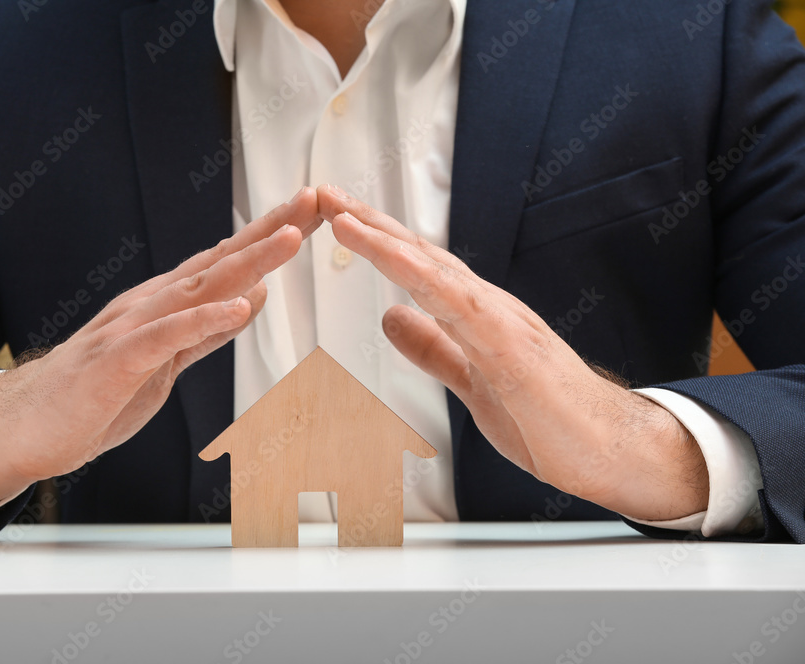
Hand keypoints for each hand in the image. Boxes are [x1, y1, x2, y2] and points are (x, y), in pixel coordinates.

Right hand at [0, 188, 322, 512]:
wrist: (26, 426)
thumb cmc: (97, 394)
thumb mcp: (167, 361)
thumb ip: (205, 331)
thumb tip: (248, 297)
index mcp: (166, 305)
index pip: (228, 263)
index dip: (272, 236)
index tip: (315, 212)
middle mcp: (151, 305)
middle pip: (220, 261)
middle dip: (271, 229)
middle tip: (315, 199)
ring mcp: (132, 329)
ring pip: (198, 288)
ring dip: (246, 261)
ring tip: (290, 238)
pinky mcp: (117, 362)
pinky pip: (165, 338)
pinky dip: (203, 320)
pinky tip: (237, 307)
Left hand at [316, 184, 708, 520]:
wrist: (611, 450)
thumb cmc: (548, 418)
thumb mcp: (470, 381)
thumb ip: (433, 349)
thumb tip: (390, 318)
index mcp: (476, 316)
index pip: (418, 268)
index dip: (376, 241)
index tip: (337, 218)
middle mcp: (488, 308)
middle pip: (420, 255)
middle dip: (371, 223)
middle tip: (326, 193)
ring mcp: (502, 323)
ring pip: (436, 271)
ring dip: (388, 241)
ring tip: (344, 216)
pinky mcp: (513, 349)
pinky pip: (463, 308)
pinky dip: (427, 280)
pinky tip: (397, 261)